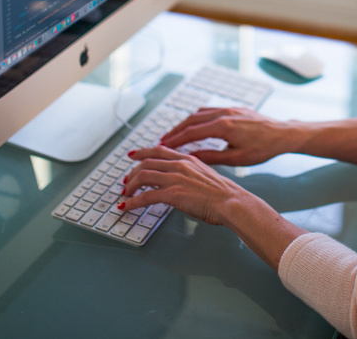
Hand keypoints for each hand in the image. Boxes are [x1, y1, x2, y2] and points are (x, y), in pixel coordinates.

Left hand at [119, 145, 249, 224]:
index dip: (143, 151)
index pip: (159, 150)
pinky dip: (132, 202)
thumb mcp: (206, 175)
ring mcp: (175, 178)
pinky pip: (145, 196)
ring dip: (130, 186)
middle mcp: (180, 165)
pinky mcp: (173, 194)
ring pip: (143, 176)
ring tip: (125, 195)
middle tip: (125, 181)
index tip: (133, 155)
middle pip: (147, 162)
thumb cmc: (224, 194)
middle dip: (132, 172)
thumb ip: (190, 175)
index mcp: (188, 159)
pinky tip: (126, 207)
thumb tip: (181, 183)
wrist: (231, 202)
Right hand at [158, 107, 292, 166]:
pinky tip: (194, 124)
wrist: (283, 134)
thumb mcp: (236, 159)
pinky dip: (198, 117)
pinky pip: (210, 110)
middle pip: (192, 120)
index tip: (162, 146)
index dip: (175, 139)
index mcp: (224, 126)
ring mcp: (229, 109)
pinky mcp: (234, 108)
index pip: (192, 132)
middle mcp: (224, 113)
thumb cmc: (263, 149)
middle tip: (162, 141)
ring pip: (200, 113)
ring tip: (174, 134)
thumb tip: (191, 158)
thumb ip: (211, 157)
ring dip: (185, 123)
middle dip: (175, 130)